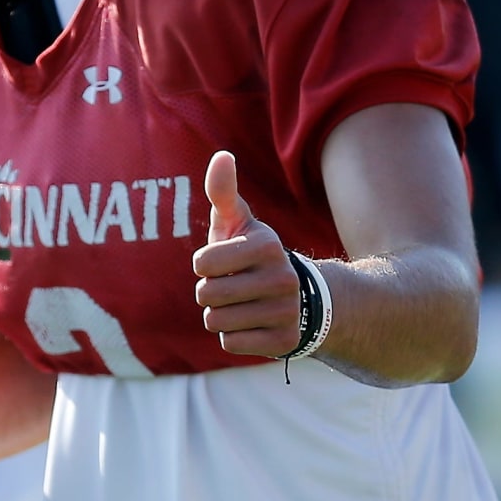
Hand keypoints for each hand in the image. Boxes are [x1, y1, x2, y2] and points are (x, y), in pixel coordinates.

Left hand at [191, 150, 301, 357]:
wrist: (299, 297)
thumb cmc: (251, 254)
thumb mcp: (238, 222)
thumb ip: (223, 191)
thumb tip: (222, 155)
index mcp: (268, 244)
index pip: (202, 263)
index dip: (205, 264)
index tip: (226, 261)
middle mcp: (282, 278)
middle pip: (207, 294)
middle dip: (210, 292)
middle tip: (233, 285)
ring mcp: (286, 311)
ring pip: (216, 321)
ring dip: (220, 315)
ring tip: (242, 304)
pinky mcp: (284, 342)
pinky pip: (230, 344)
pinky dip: (233, 337)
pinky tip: (253, 324)